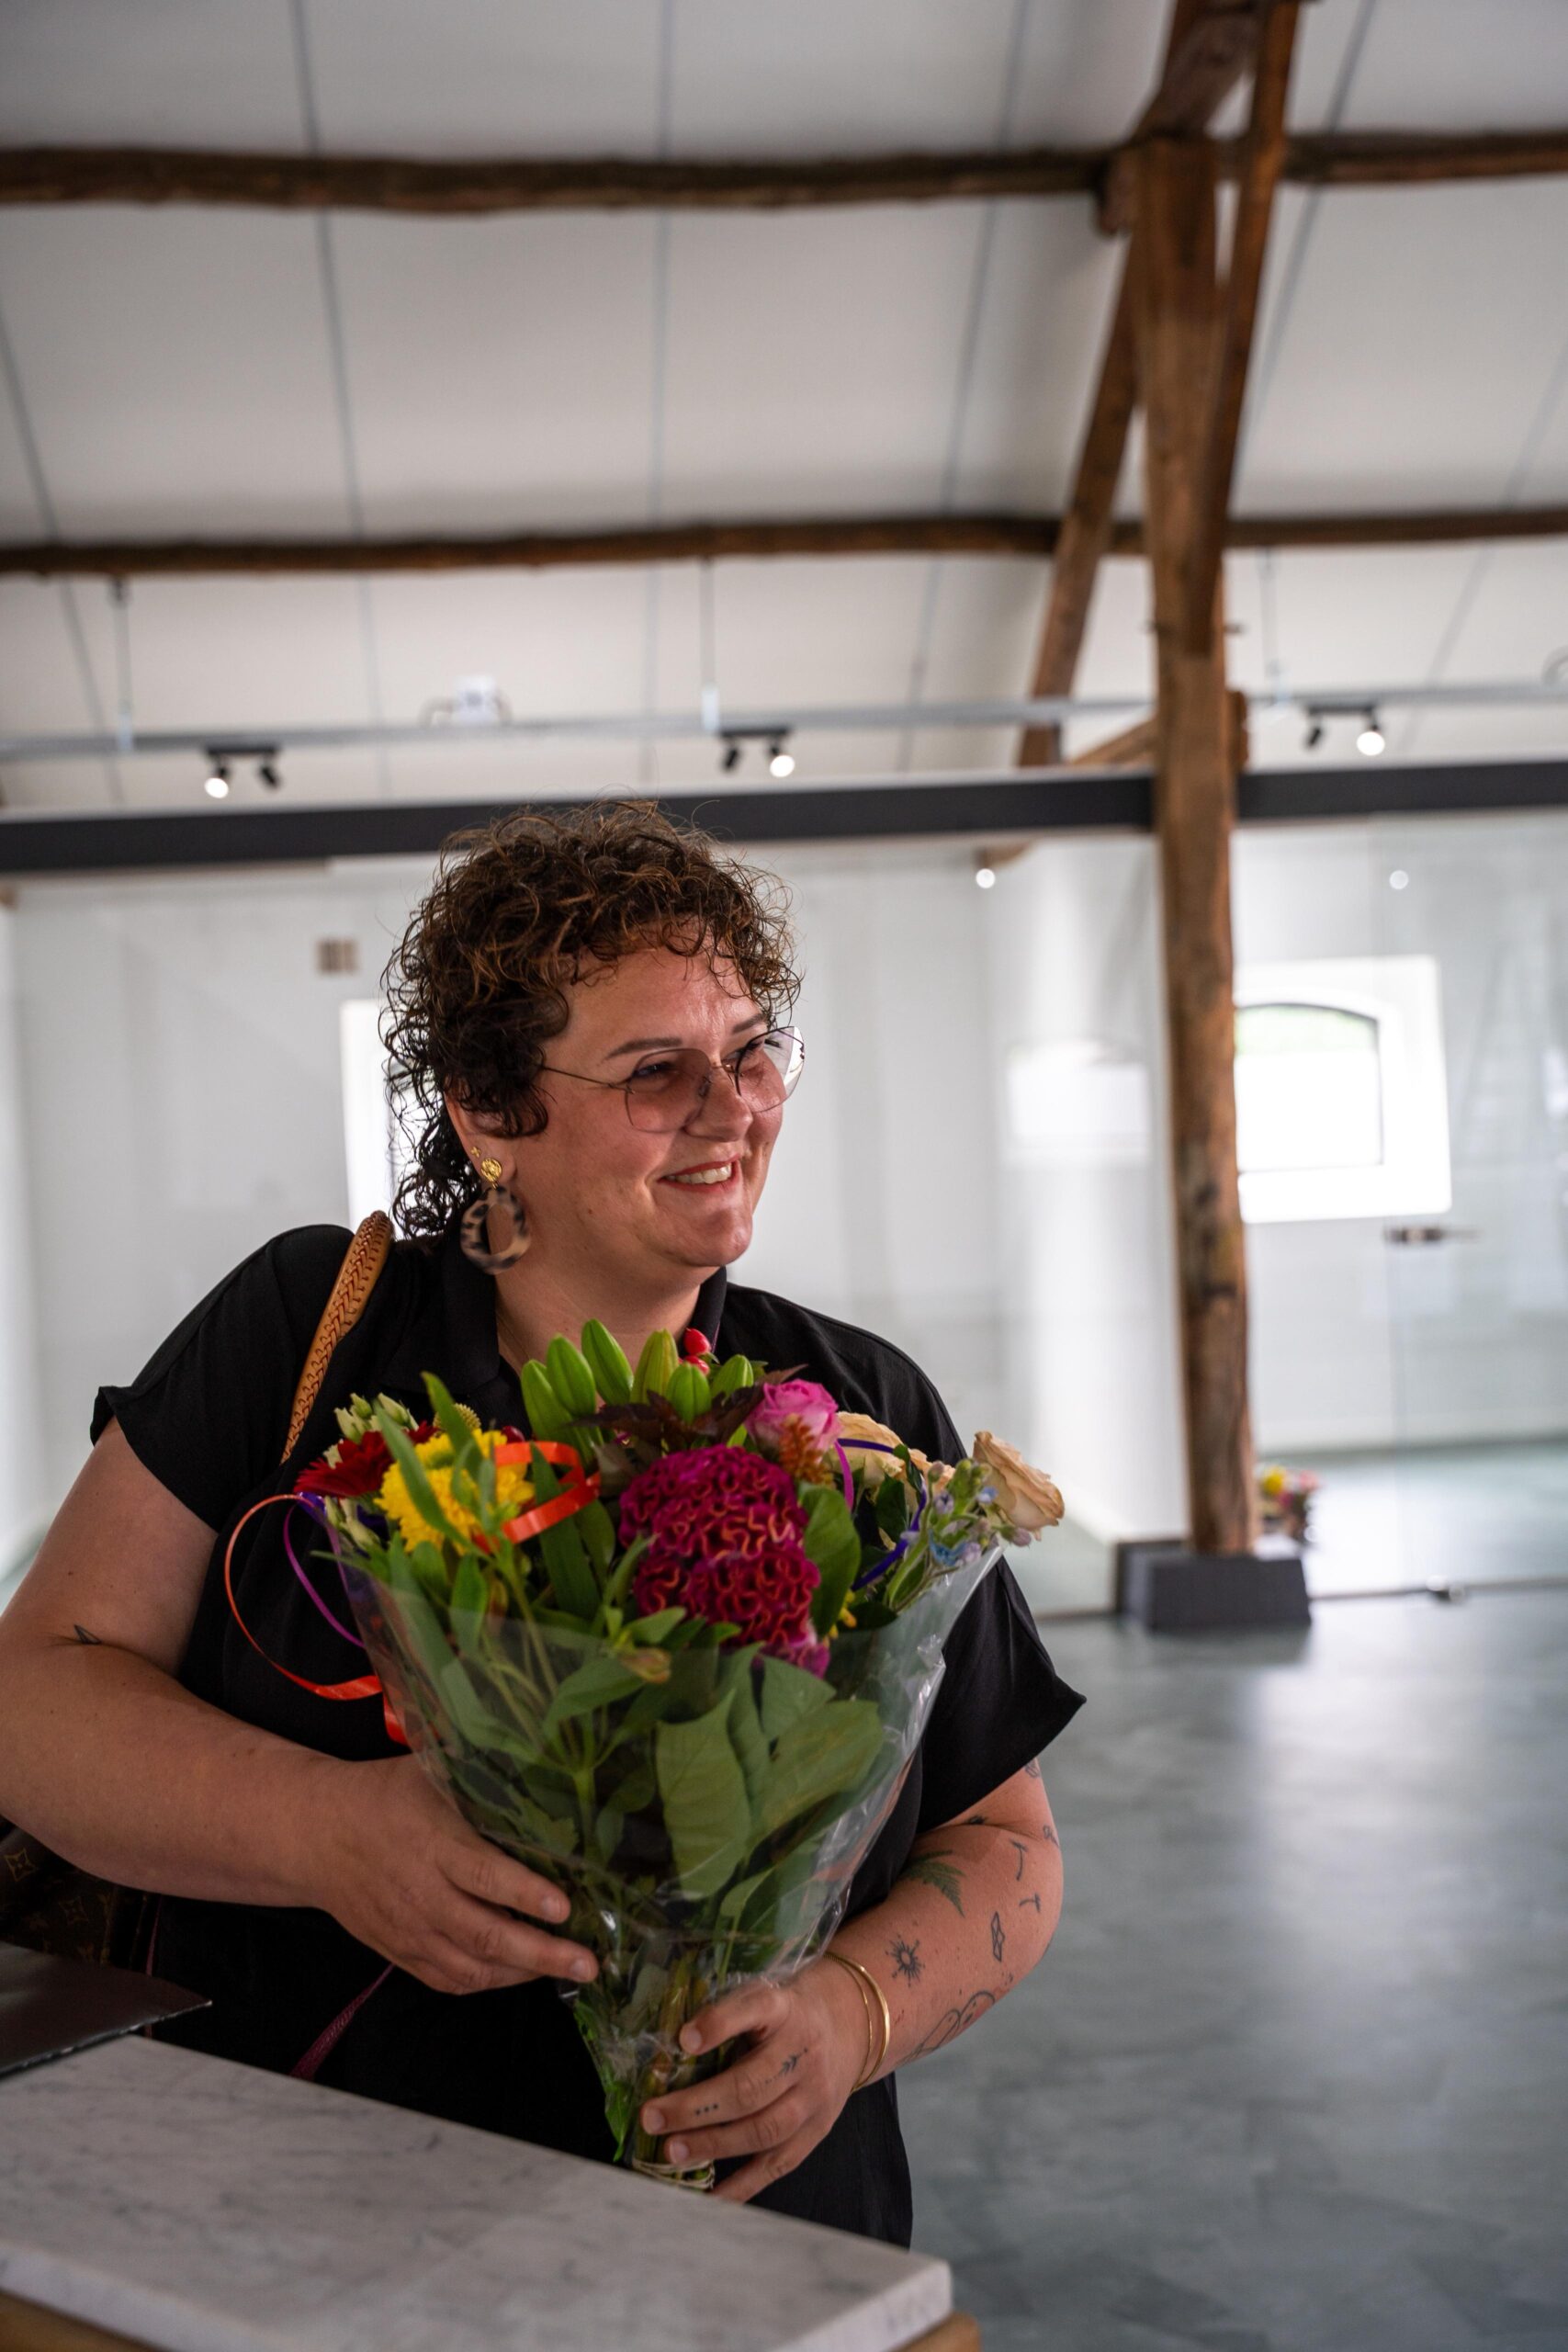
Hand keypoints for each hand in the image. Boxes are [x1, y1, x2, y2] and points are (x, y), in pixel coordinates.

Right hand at [302, 1754, 598, 1996]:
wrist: (316, 1834)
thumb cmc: (383, 1796)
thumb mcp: (428, 1773)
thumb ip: (478, 1781)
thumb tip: (540, 1769)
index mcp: (431, 1844)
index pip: (483, 1876)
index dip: (525, 1894)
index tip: (564, 1906)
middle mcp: (421, 1895)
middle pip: (485, 1934)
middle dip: (541, 1953)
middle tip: (588, 1961)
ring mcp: (409, 1931)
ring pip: (470, 1968)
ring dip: (521, 1974)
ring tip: (566, 1968)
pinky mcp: (398, 1952)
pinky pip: (447, 1980)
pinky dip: (486, 1982)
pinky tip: (519, 1973)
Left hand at [639, 1958, 867, 2203]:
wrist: (849, 2026)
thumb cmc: (787, 2013)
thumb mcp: (763, 1995)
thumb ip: (726, 2016)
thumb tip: (667, 2051)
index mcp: (785, 2008)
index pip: (755, 2009)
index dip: (719, 2024)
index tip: (684, 2038)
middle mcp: (803, 2054)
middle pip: (751, 2087)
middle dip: (697, 2107)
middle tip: (652, 2118)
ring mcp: (813, 2098)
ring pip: (764, 2130)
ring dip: (713, 2145)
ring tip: (672, 2152)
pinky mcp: (815, 2132)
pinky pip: (776, 2165)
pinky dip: (741, 2186)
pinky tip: (707, 2199)